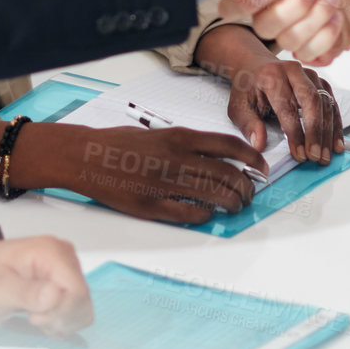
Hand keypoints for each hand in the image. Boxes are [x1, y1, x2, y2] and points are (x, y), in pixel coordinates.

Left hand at [0, 234, 91, 333]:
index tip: (34, 316)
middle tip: (31, 316)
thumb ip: (26, 293)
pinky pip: (75, 307)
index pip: (78, 291)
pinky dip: (60, 318)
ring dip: (60, 320)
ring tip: (34, 315)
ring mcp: (66, 267)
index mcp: (51, 252)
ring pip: (81, 306)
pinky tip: (40, 314)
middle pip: (82, 300)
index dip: (60, 312)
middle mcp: (64, 256)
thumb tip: (54, 295)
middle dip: (59, 317)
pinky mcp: (63, 280)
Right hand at [1, 121, 267, 223]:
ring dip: (231, 202)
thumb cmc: (121, 143)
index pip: (229, 146)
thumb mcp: (160, 133)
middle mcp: (176, 159)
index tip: (263, 166)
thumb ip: (189, 145)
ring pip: (213, 195)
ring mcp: (165, 183)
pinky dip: (205, 215)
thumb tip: (220, 159)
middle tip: (251, 192)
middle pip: (226, 174)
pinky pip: (189, 213)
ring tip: (237, 206)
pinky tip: (210, 214)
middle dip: (246, 186)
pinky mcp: (152, 205)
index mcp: (180, 137)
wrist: (87, 156)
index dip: (252, 158)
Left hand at [195, 24, 344, 163]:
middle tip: (316, 157)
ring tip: (326, 155)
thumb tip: (259, 145)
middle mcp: (293, 71)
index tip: (300, 155)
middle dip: (316, 132)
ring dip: (328, 132)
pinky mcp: (320, 81)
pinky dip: (335, 124)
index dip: (295, 133)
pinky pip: (332, 103)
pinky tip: (335, 143)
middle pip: (312, 101)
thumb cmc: (248, 89)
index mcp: (272, 76)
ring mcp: (309, 75)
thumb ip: (248, 125)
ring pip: (325, 102)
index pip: (287, 107)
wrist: (256, 67)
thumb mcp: (239, 106)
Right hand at [221, 0, 349, 53]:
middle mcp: (272, 13)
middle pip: (268, 26)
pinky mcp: (316, 44)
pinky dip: (327, 37)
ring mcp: (294, 30)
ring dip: (312, 21)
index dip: (246, 2)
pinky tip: (337, 17)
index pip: (235, 6)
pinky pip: (315, 53)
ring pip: (291, 41)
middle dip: (291, 7)